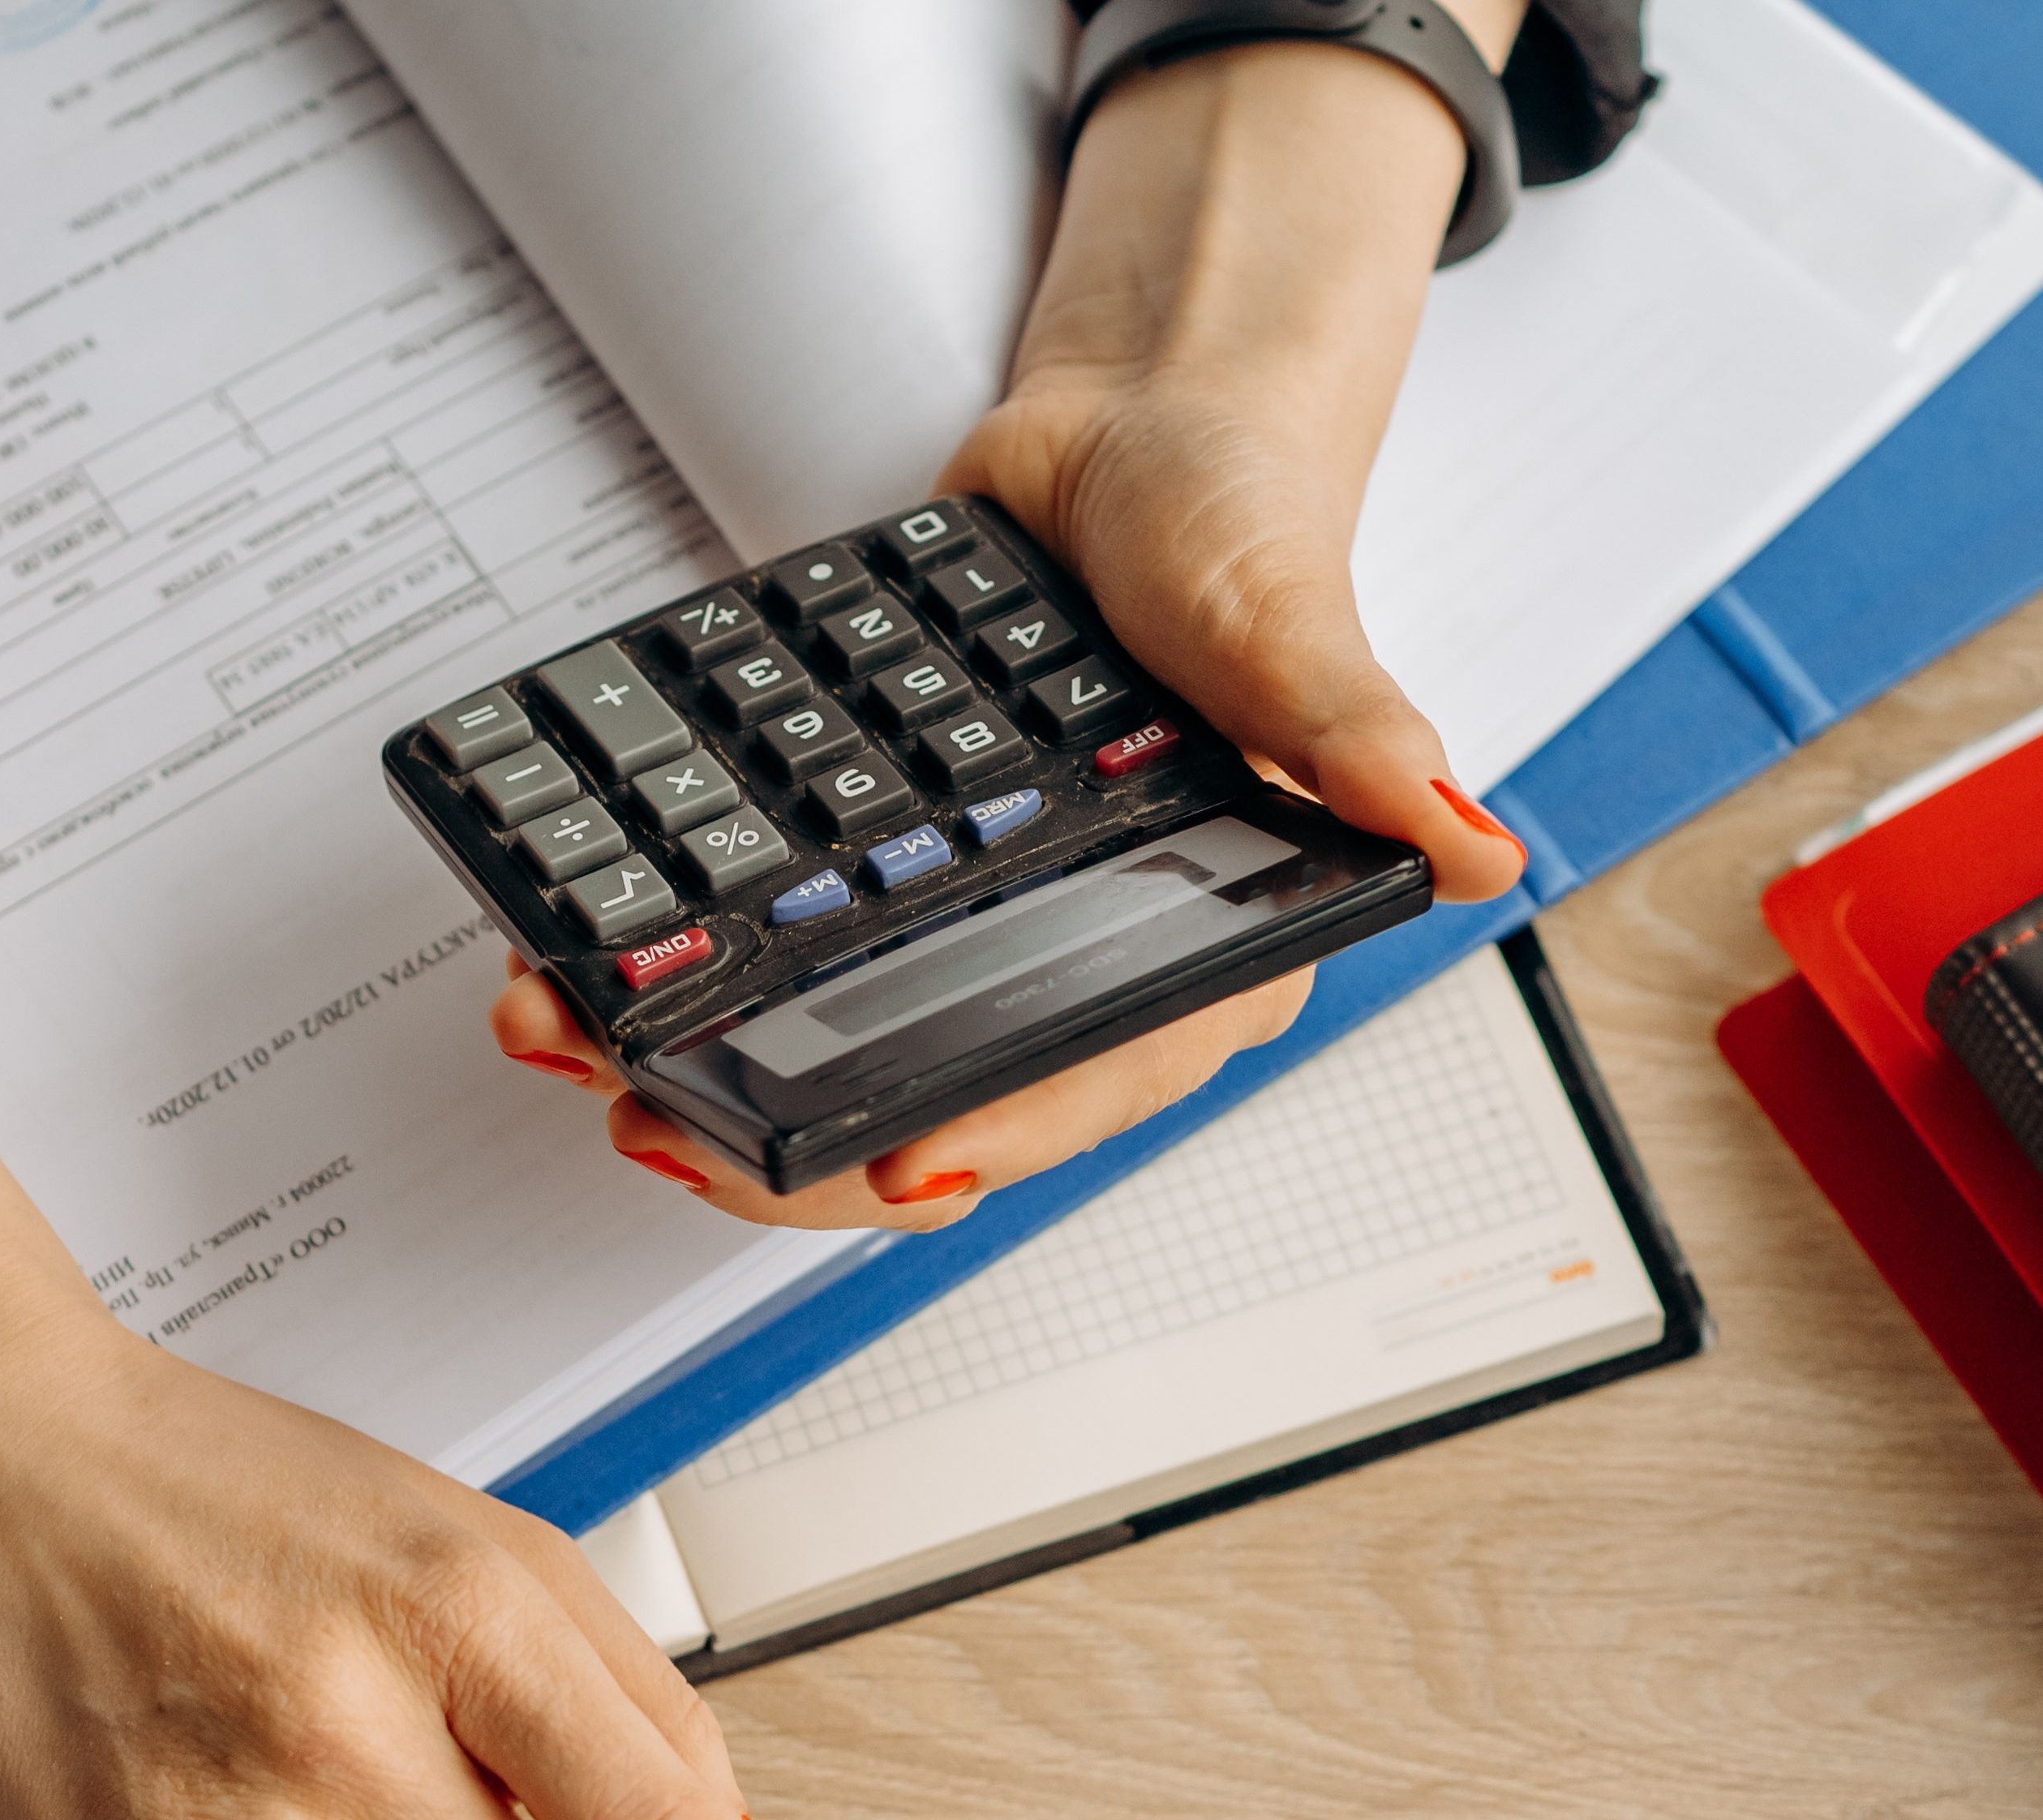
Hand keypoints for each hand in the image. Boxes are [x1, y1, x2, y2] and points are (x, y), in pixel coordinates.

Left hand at [490, 34, 1527, 1230]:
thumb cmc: (1235, 523)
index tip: (883, 1170)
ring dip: (696, 1063)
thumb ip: (1358, 735)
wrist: (1129, 427)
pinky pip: (776, 947)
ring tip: (570, 1045)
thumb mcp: (1288, 616)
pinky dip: (677, 964)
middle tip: (659, 1123)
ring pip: (829, 1045)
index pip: (1085, 1082)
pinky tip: (575, 962)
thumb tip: (1473, 844)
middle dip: (784, 1136)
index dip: (986, 1137)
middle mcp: (1079, 963)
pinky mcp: (882, 870)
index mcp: (1202, 948)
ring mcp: (968, 925)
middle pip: (927, 1101)